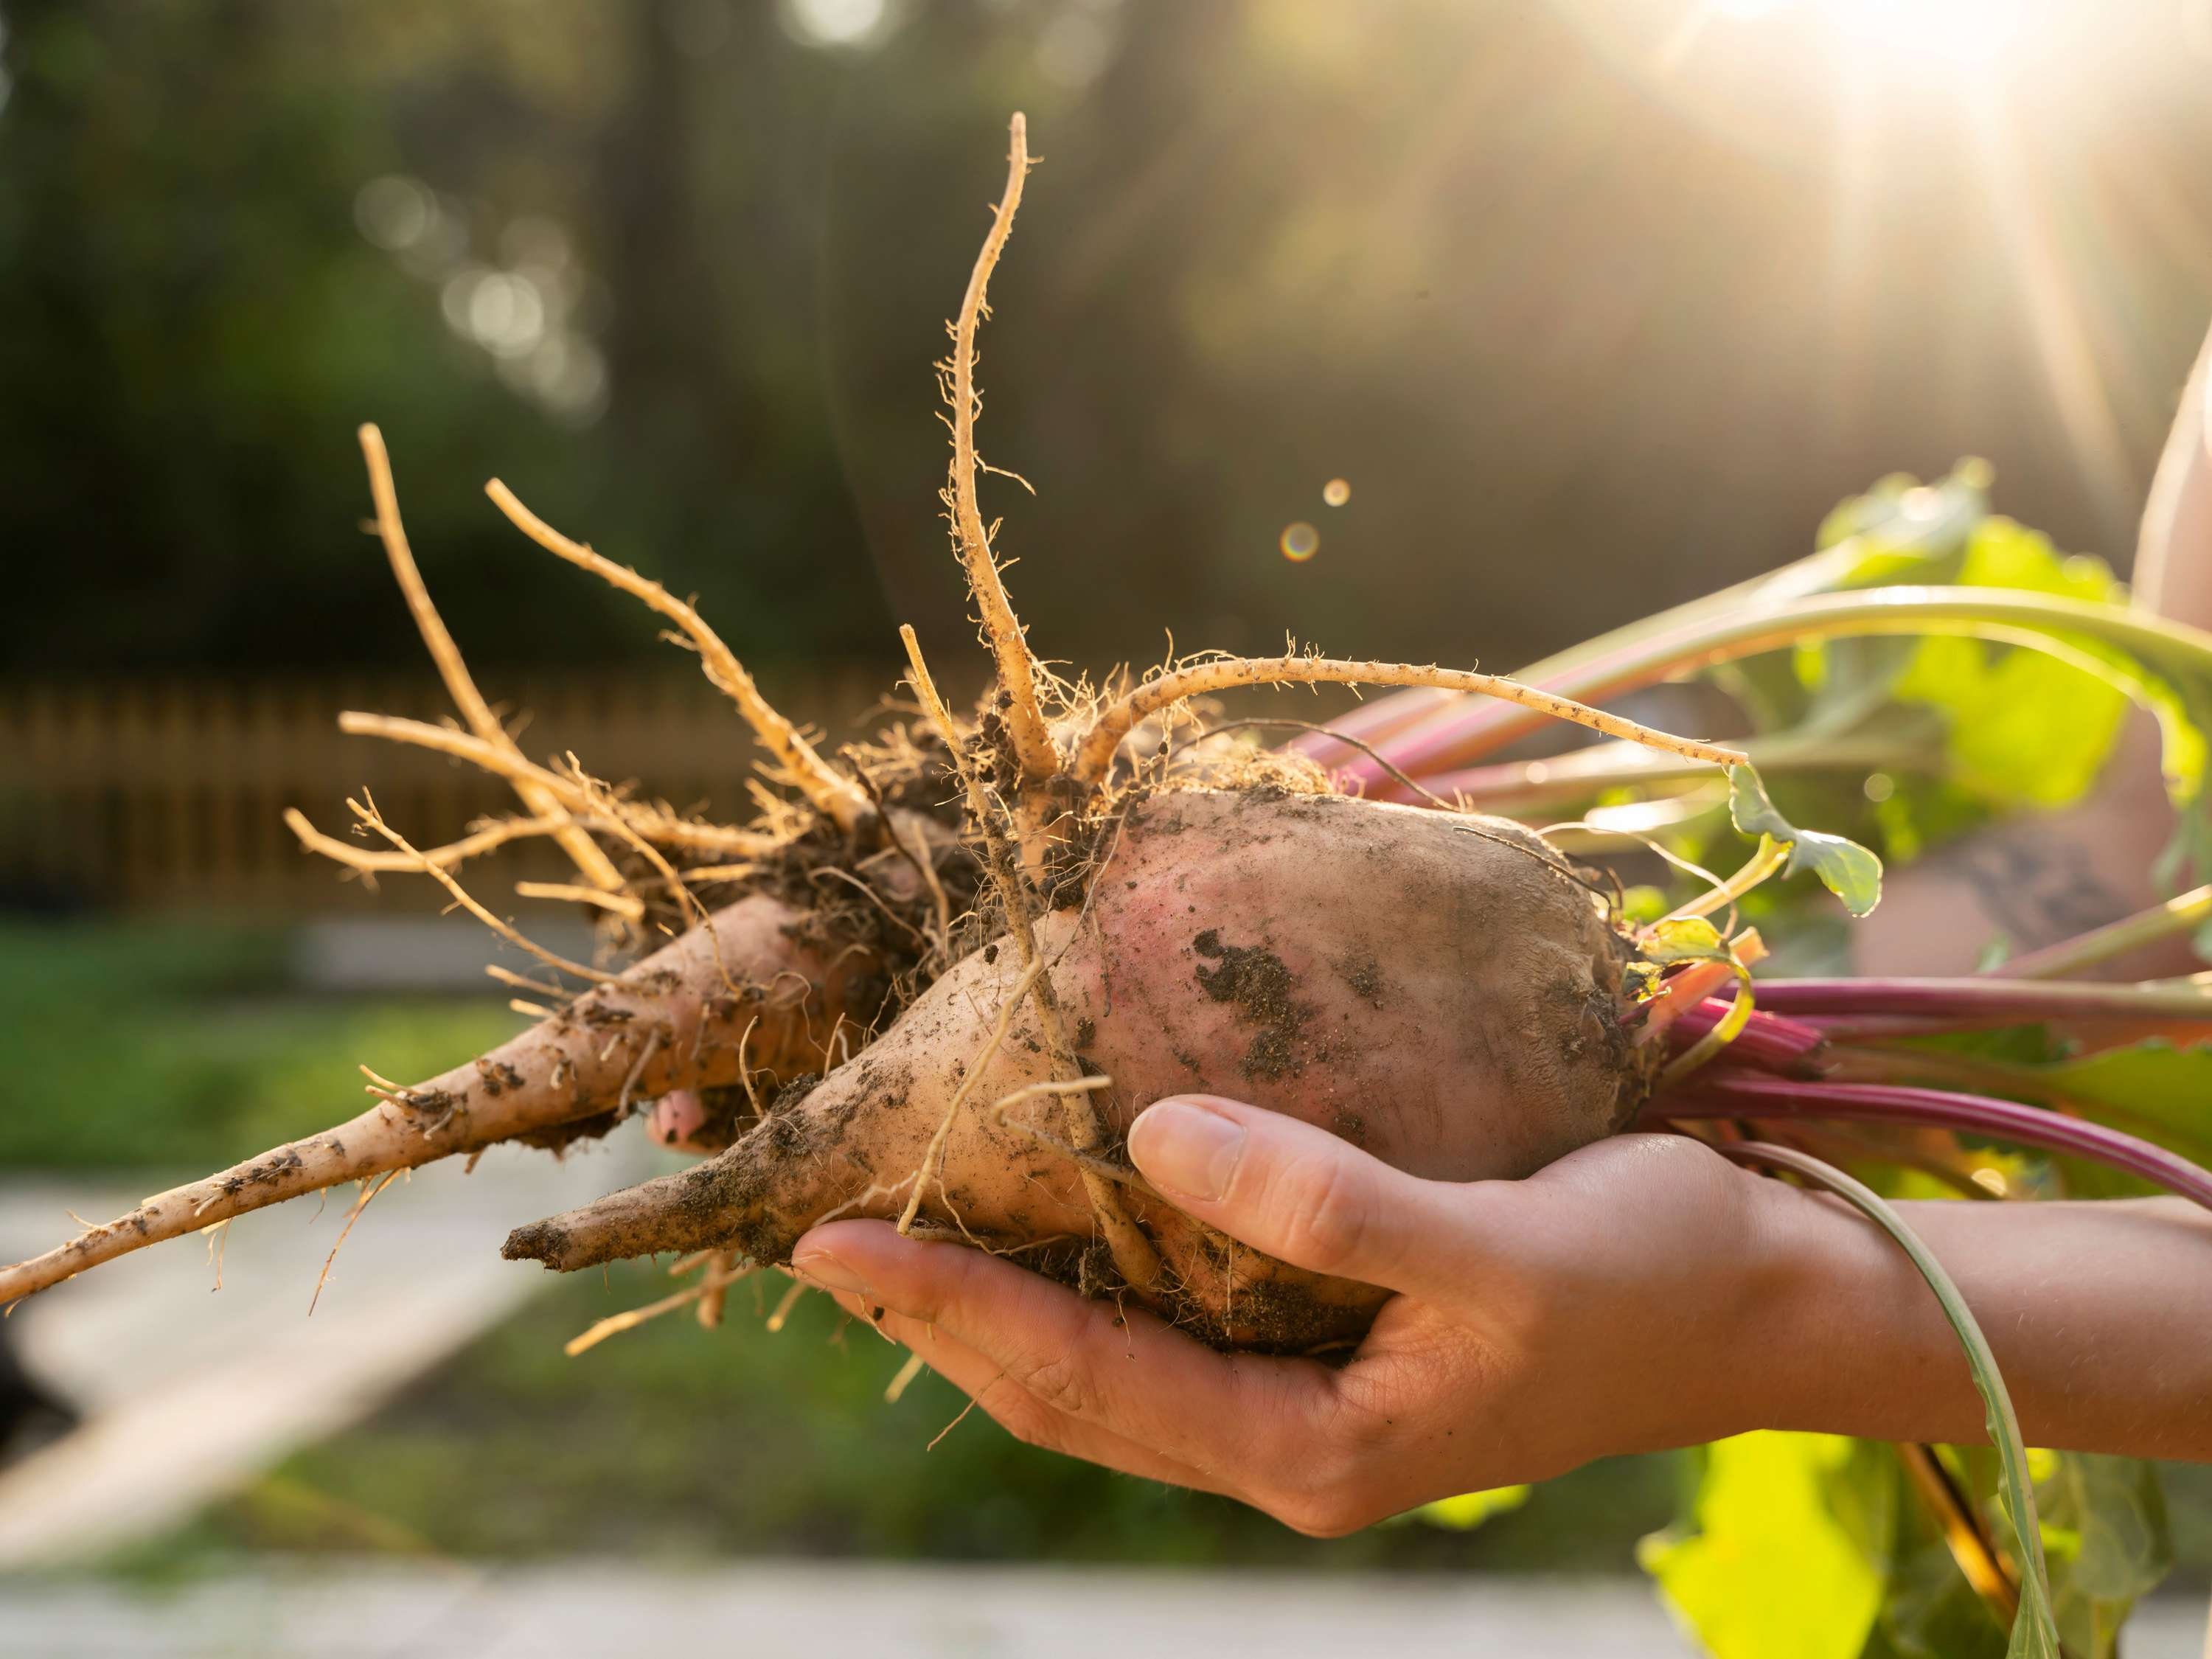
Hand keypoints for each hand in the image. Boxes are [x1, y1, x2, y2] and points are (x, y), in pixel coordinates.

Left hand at [786, 1095, 1834, 1534]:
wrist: (1765, 1301)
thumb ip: (1330, 1208)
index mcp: (1320, 1454)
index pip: (1090, 1383)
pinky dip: (1096, 1276)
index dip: (952, 1312)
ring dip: (1002, 1305)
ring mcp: (1313, 1399)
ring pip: (1115, 1365)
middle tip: (820, 1237)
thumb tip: (1158, 1139)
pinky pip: (1178, 1322)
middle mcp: (1295, 1444)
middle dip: (941, 1321)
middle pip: (1072, 1391)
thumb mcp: (1496, 1252)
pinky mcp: (1338, 1343)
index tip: (834, 1241)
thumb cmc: (1650, 1277)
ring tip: (902, 1231)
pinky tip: (1059, 1210)